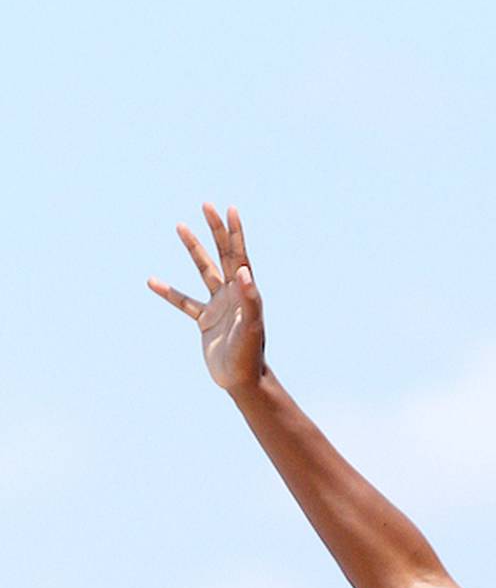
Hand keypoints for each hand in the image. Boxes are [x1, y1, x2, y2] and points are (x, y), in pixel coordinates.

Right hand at [149, 204, 265, 392]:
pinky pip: (184, 302)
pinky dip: (169, 292)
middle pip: (222, 255)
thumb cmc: (250, 355)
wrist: (242, 381)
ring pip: (203, 271)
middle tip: (206, 205)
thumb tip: (243, 270)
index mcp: (245, 292)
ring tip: (180, 226)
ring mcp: (218, 306)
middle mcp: (232, 294)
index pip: (239, 256)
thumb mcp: (251, 327)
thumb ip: (249, 299)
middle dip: (215, 231)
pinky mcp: (205, 321)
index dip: (234, 233)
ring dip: (193, 249)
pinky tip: (152, 281)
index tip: (229, 209)